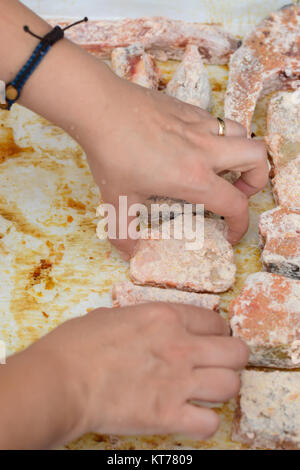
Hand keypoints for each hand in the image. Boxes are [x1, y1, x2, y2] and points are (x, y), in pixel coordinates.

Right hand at [30, 303, 248, 440]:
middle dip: (232, 359)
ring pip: (231, 385)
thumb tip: (144, 326)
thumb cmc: (76, 345)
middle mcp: (180, 346)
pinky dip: (204, 422)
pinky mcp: (168, 415)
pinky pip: (209, 423)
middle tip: (217, 365)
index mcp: (165, 317)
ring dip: (222, 389)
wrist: (59, 381)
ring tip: (207, 391)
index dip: (218, 332)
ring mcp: (177, 381)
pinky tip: (190, 417)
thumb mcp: (111, 316)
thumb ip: (139, 320)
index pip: (216, 322)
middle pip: (236, 353)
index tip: (211, 341)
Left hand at [82, 73, 267, 257]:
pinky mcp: (191, 109)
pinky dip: (220, 137)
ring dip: (242, 153)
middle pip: (259, 159)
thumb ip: (124, 233)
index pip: (236, 205)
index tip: (230, 233)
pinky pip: (220, 121)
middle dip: (257, 181)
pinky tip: (195, 146)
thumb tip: (129, 253)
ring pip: (244, 134)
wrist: (101, 107)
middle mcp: (206, 150)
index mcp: (194, 177)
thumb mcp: (117, 201)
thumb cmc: (111, 153)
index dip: (240, 226)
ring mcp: (201, 125)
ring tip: (223, 167)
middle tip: (236, 191)